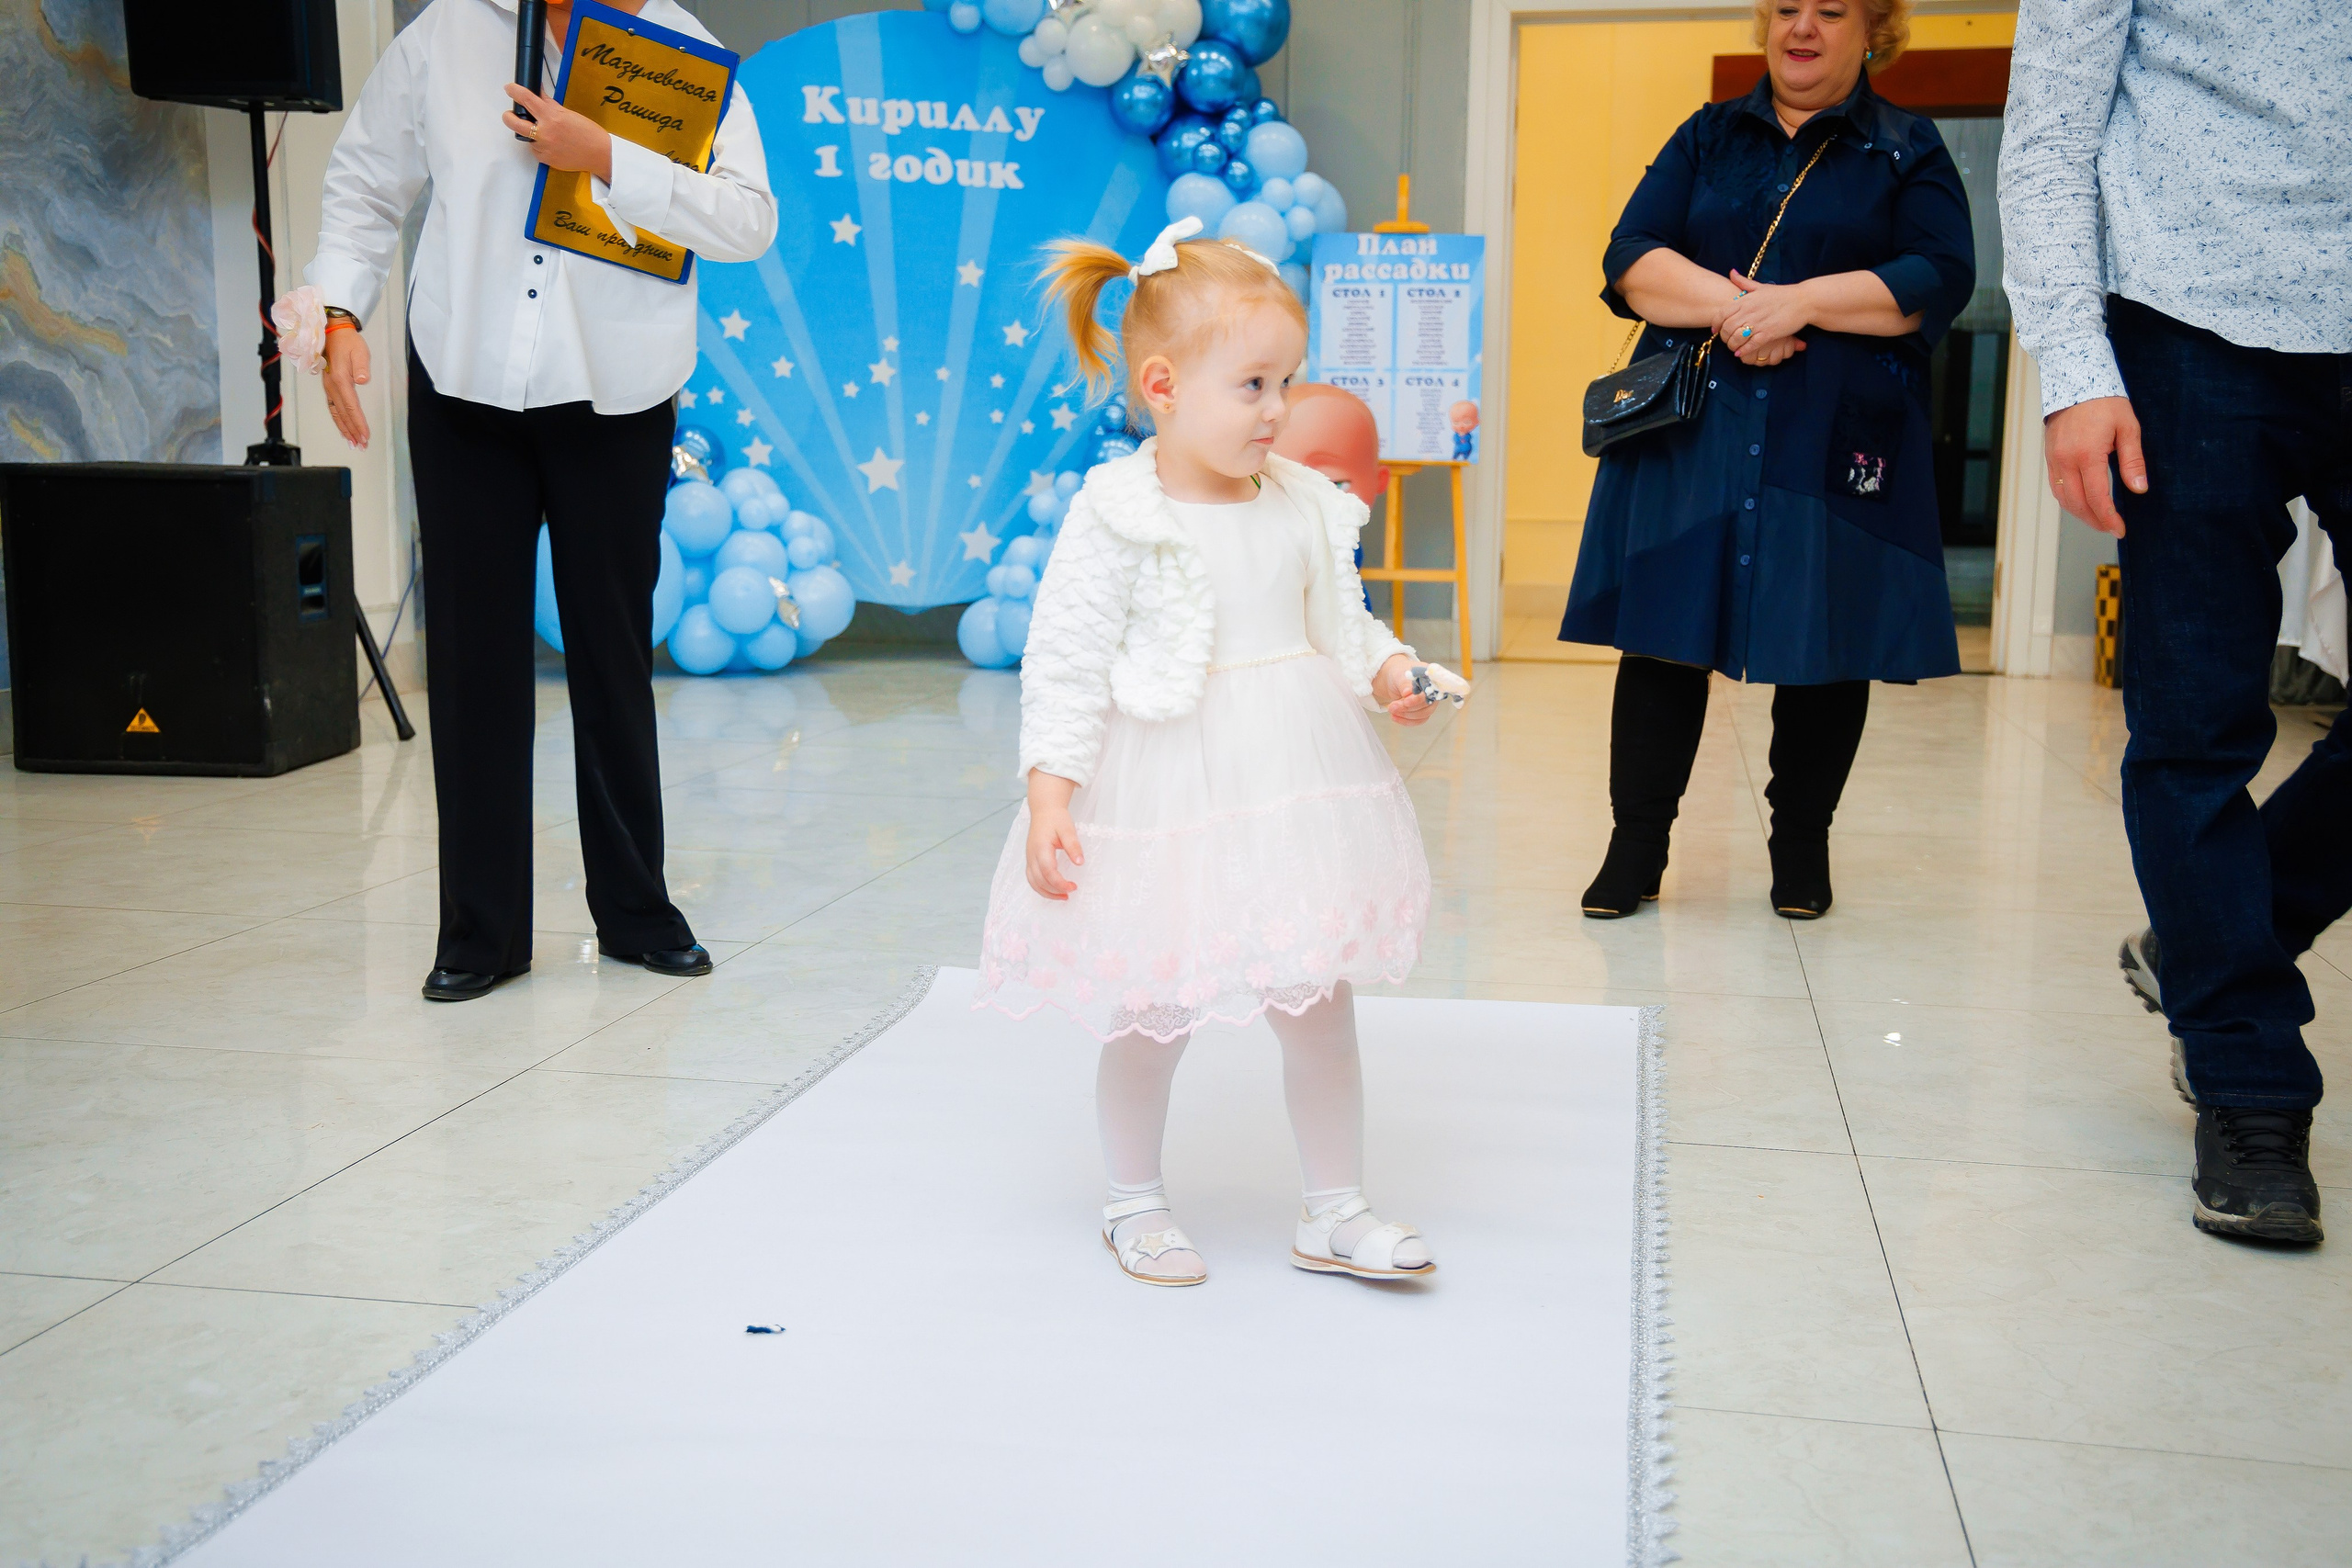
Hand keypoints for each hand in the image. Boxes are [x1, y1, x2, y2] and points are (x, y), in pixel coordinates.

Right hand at [322, 327, 371, 448]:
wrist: (333, 332)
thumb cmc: (348, 342)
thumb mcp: (360, 351)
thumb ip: (362, 367)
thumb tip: (363, 380)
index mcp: (341, 380)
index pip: (352, 407)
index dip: (358, 423)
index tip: (365, 436)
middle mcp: (332, 387)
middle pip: (343, 414)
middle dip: (353, 431)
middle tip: (361, 446)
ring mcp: (329, 387)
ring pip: (336, 413)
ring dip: (344, 429)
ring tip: (353, 443)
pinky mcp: (329, 386)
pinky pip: (333, 407)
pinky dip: (338, 420)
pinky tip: (343, 428)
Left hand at [502, 84, 613, 180]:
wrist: (600, 154)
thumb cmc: (588, 133)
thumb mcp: (568, 113)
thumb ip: (550, 105)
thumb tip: (537, 93)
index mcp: (552, 117)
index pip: (527, 99)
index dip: (514, 91)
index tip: (509, 88)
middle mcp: (545, 132)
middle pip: (514, 123)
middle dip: (508, 117)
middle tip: (510, 114)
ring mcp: (544, 148)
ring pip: (526, 138)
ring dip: (530, 133)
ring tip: (544, 133)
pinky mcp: (546, 160)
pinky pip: (536, 150)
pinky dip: (540, 146)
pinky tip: (553, 145)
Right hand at [1025, 803, 1083, 899]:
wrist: (1044, 810)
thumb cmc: (1056, 818)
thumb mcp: (1068, 830)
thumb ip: (1073, 846)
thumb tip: (1079, 863)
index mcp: (1041, 848)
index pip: (1048, 872)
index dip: (1060, 883)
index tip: (1073, 887)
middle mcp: (1032, 855)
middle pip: (1039, 880)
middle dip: (1055, 890)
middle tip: (1072, 891)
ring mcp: (1029, 858)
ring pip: (1033, 882)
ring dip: (1047, 893)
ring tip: (1063, 897)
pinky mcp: (1030, 860)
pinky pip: (1032, 879)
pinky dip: (1041, 888)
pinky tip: (1054, 890)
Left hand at [1374, 653, 1435, 726]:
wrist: (1393, 679)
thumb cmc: (1399, 674)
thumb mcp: (1399, 676)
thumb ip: (1405, 684)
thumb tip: (1408, 692)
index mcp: (1430, 678)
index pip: (1429, 691)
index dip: (1418, 698)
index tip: (1405, 701)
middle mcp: (1433, 691)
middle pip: (1426, 705)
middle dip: (1408, 708)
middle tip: (1392, 706)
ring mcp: (1429, 702)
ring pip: (1423, 715)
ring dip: (1406, 715)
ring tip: (1391, 709)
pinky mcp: (1423, 711)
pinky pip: (1418, 720)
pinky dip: (1406, 721)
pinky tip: (1395, 717)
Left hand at [1714, 271, 1812, 367]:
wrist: (1804, 301)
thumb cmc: (1782, 294)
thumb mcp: (1761, 286)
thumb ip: (1744, 282)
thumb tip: (1731, 272)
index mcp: (1745, 300)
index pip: (1722, 314)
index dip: (1716, 324)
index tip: (1716, 330)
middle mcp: (1749, 311)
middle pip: (1726, 328)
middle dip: (1724, 338)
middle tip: (1727, 341)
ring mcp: (1758, 322)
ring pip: (1736, 338)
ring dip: (1732, 346)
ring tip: (1734, 348)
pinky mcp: (1768, 333)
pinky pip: (1750, 345)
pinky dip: (1743, 351)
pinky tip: (1741, 353)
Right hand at [2043, 396, 2145, 537]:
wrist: (2075, 382)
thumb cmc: (2105, 402)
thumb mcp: (2128, 428)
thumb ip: (2133, 461)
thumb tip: (2139, 488)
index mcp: (2087, 454)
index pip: (2096, 497)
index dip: (2108, 517)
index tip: (2120, 529)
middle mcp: (2066, 461)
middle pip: (2077, 503)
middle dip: (2094, 520)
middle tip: (2111, 528)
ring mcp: (2054, 460)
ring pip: (2063, 499)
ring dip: (2080, 514)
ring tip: (2099, 520)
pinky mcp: (2050, 458)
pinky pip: (2056, 487)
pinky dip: (2069, 501)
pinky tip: (2083, 503)